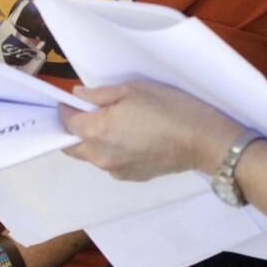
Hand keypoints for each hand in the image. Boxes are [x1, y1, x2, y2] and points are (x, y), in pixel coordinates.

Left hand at [60, 82, 240, 179]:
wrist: (201, 140)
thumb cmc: (167, 108)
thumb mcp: (133, 89)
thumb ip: (99, 94)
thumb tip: (78, 96)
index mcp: (97, 131)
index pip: (66, 122)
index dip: (66, 109)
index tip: (72, 100)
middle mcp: (100, 156)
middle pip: (71, 146)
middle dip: (72, 130)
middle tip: (86, 112)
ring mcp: (115, 170)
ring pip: (91, 156)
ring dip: (91, 141)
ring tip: (113, 124)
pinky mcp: (130, 177)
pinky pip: (110, 163)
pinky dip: (110, 151)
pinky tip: (131, 138)